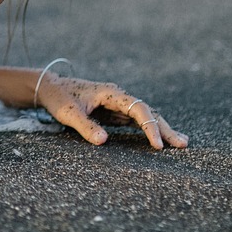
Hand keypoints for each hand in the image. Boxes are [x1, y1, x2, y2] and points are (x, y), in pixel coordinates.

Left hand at [37, 73, 188, 150]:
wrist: (49, 87)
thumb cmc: (58, 97)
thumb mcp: (68, 113)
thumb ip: (85, 126)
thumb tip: (104, 141)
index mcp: (110, 93)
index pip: (138, 109)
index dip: (149, 126)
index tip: (157, 145)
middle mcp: (118, 97)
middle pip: (147, 112)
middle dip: (164, 128)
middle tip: (183, 144)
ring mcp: (117, 104)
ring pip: (144, 116)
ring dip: (160, 129)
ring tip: (181, 143)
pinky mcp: (113, 112)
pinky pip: (135, 121)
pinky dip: (148, 129)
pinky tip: (159, 139)